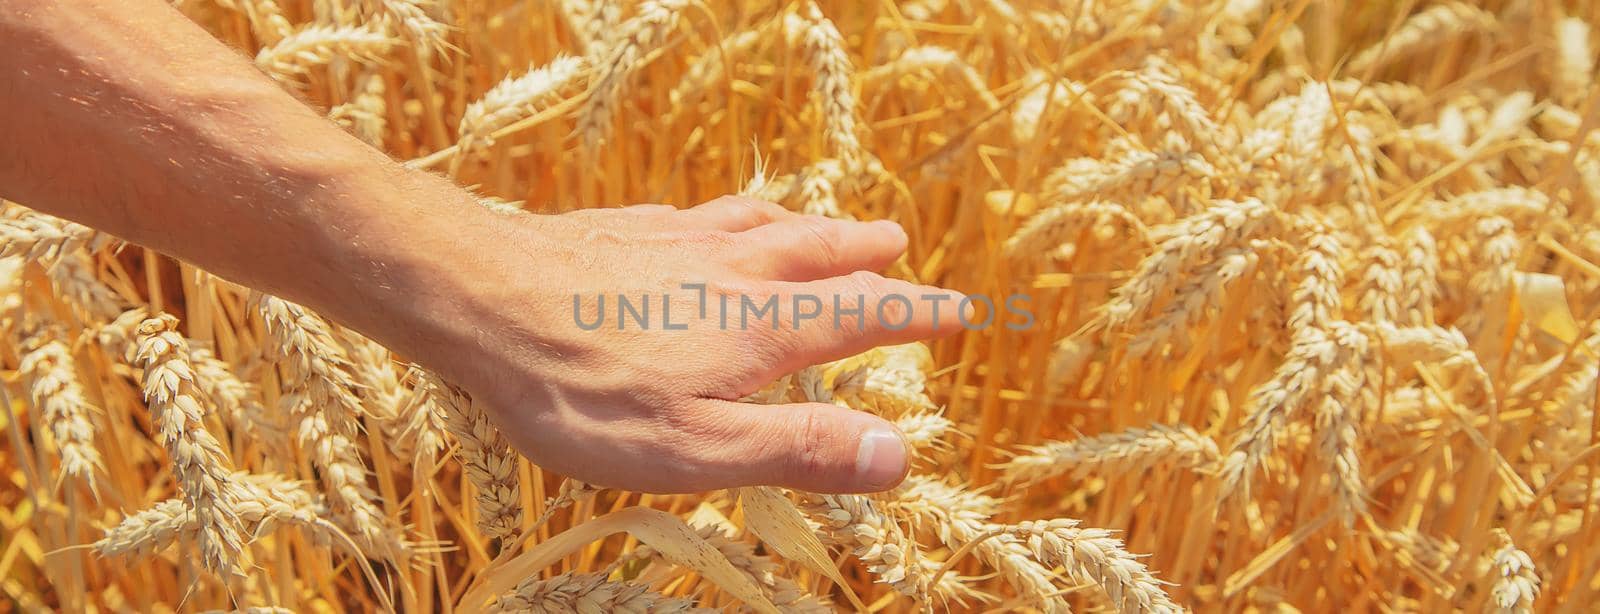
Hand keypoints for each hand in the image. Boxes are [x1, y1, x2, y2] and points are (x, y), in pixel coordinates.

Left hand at [407, 196, 963, 492]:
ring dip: (806, 224)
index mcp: (762, 328)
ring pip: (761, 224)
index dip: (916, 313)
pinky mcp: (624, 230)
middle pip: (817, 253)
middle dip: (864, 253)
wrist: (480, 301)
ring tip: (826, 224)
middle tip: (898, 243)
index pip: (862, 314)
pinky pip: (698, 214)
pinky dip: (732, 214)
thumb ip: (798, 449)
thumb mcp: (697, 448)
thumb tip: (898, 454)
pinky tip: (713, 220)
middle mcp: (732, 271)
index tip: (960, 309)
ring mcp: (676, 243)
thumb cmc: (585, 392)